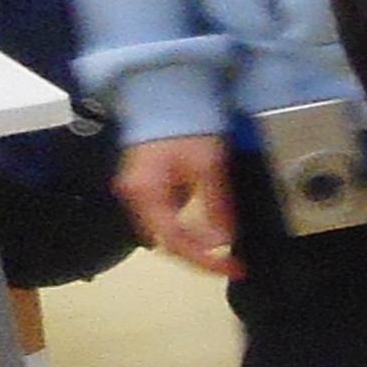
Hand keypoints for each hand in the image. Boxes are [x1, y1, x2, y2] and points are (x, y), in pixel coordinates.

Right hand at [120, 134, 238, 275]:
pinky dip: (184, 229)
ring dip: (192, 245)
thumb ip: (216, 205)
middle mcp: (134, 196)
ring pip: (163, 233)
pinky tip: (205, 230)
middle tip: (229, 263)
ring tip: (221, 252)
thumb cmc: (185, 125)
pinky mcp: (143, 188)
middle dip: (199, 257)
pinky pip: (163, 219)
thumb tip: (224, 239)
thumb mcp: (209, 166)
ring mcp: (136, 193)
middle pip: (166, 242)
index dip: (205, 260)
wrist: (166, 99)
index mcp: (146, 193)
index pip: (174, 242)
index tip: (231, 268)